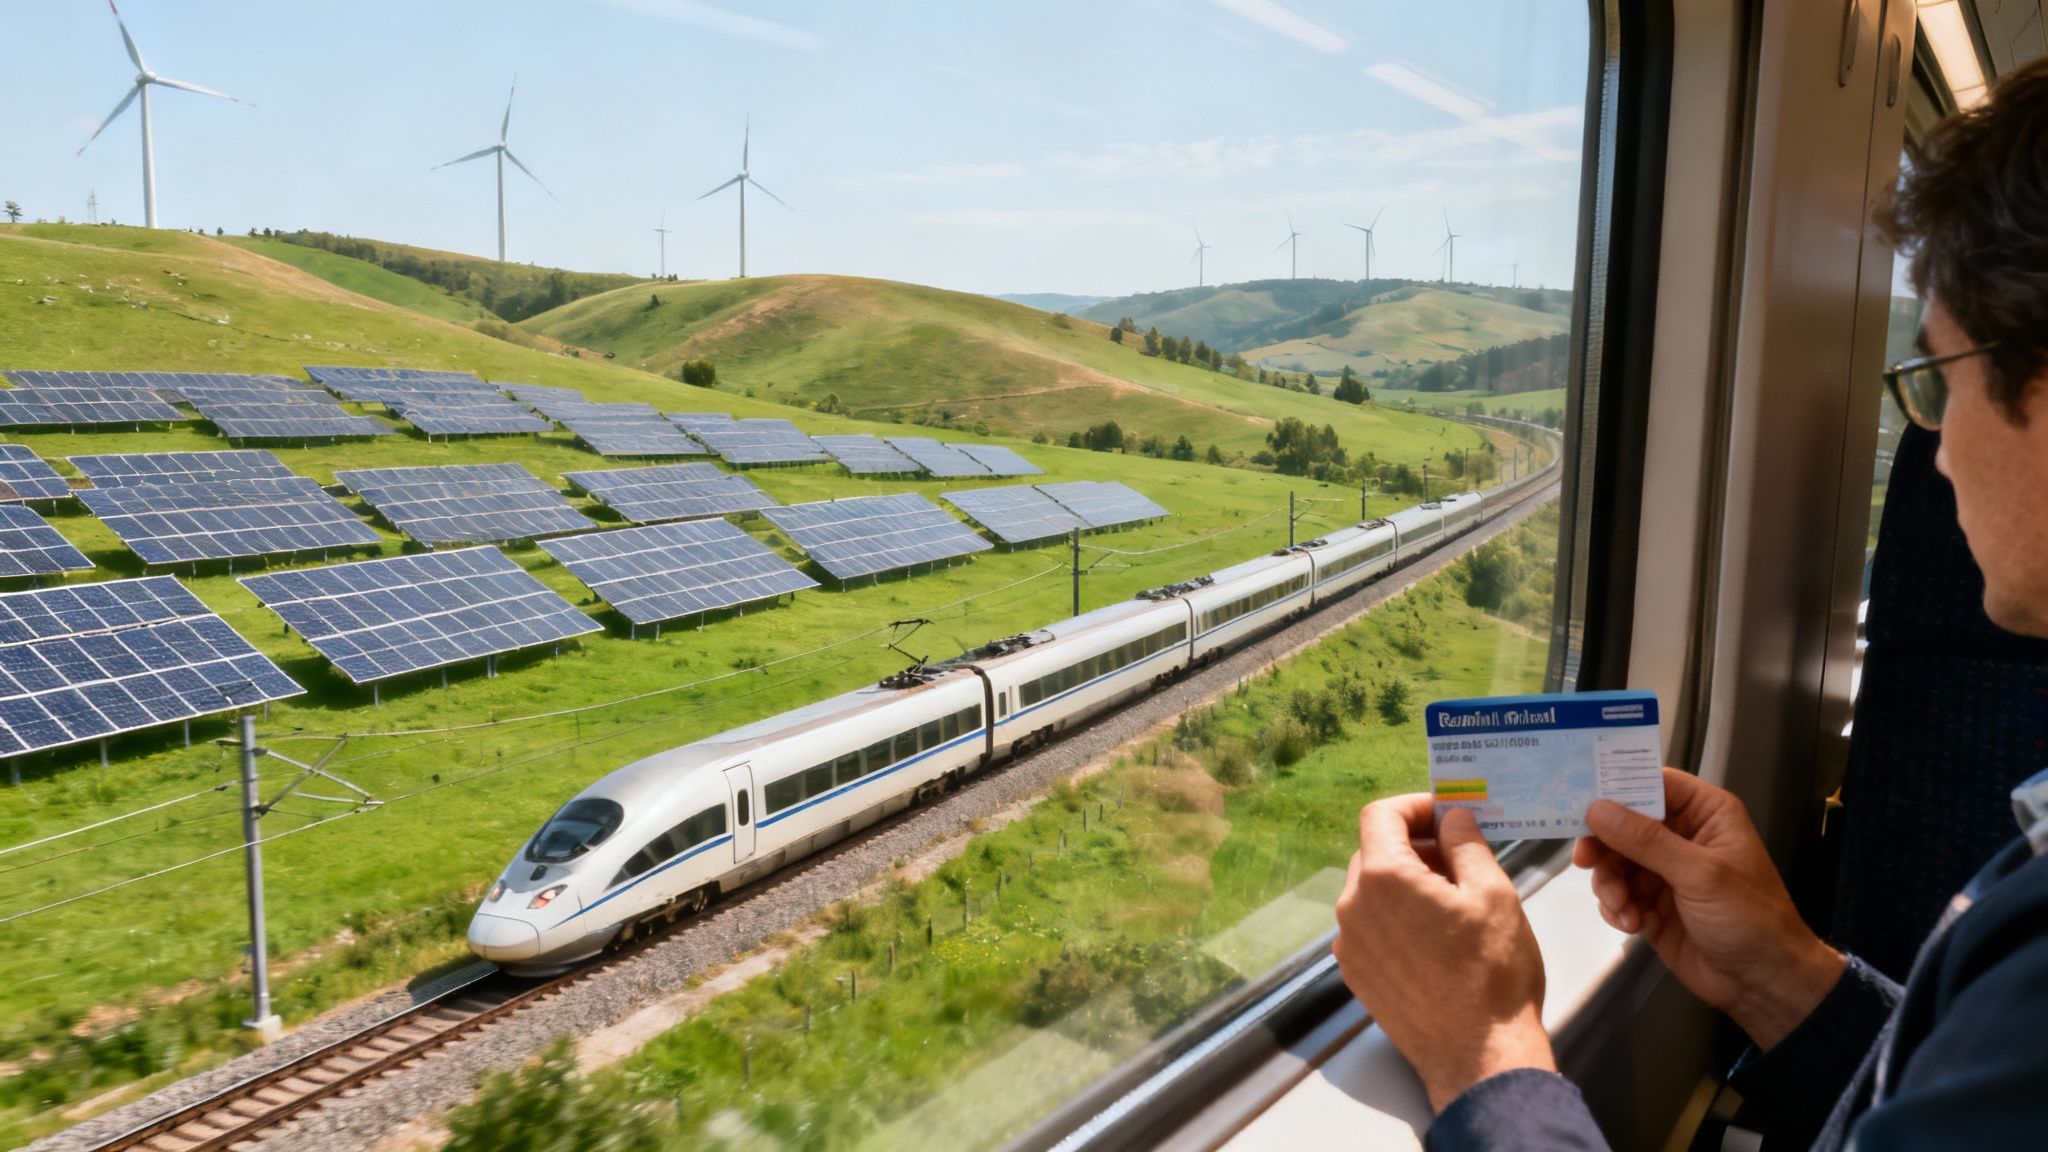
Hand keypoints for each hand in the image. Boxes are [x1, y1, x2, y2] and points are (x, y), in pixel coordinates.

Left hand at [1334, 794, 1554, 1113]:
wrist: (1479, 1057)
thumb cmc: (1492, 974)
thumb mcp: (1493, 894)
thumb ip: (1465, 843)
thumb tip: (1452, 816)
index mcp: (1383, 878)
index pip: (1381, 815)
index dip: (1414, 806)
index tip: (1445, 814)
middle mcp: (1353, 907)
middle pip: (1374, 851)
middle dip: (1414, 845)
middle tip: (1459, 858)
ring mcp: (1350, 944)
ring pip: (1371, 890)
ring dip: (1406, 882)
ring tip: (1452, 900)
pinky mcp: (1356, 974)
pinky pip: (1370, 926)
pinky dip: (1396, 916)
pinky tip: (1434, 936)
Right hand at [1574, 768, 1845, 1050]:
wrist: (1762, 984)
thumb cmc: (1751, 919)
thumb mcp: (1700, 874)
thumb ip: (1647, 840)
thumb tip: (1598, 809)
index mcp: (1706, 815)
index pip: (1655, 784)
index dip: (1619, 787)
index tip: (1582, 797)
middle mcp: (1683, 837)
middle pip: (1625, 824)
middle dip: (1604, 845)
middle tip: (1586, 861)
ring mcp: (1666, 872)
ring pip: (1615, 861)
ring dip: (1610, 884)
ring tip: (1623, 907)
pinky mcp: (1652, 905)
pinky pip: (1618, 894)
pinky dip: (1617, 908)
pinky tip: (1632, 923)